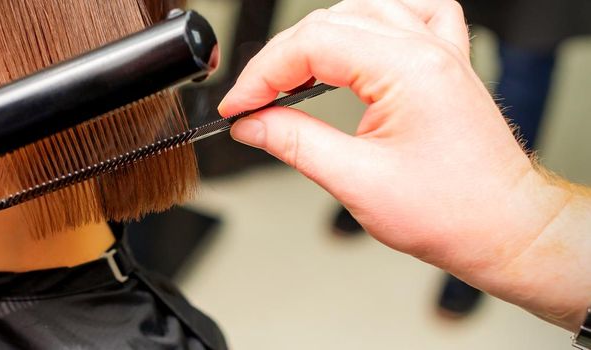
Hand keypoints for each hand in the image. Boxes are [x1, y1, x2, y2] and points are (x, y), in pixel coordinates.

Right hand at [219, 0, 590, 329]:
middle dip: (280, 61)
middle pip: (328, 23)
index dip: (262, 73)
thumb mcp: (357, 182)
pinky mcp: (446, 62)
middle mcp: (426, 49)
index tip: (239, 105)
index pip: (311, 44)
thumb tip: (251, 123)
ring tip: (290, 78)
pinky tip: (356, 44)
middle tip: (253, 103)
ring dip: (317, 40)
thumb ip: (295, 143)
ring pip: (362, 12)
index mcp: (407, 69)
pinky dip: (373, 23)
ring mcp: (440, 51)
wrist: (504, 228)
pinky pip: (410, 14)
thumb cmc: (453, 212)